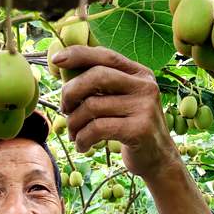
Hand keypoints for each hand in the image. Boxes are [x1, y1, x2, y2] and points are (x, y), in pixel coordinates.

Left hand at [52, 46, 180, 179]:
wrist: (157, 158)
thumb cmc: (130, 127)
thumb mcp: (121, 100)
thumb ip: (101, 85)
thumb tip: (63, 68)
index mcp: (140, 73)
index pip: (106, 56)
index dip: (79, 54)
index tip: (56, 60)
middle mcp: (145, 86)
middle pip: (96, 76)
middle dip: (71, 92)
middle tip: (64, 110)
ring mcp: (145, 107)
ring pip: (92, 106)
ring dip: (74, 123)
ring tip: (74, 134)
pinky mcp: (139, 130)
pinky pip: (97, 128)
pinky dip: (82, 138)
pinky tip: (82, 146)